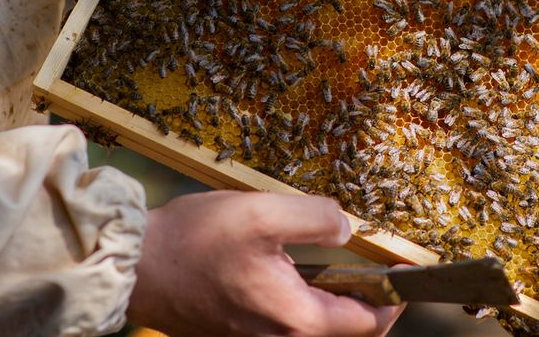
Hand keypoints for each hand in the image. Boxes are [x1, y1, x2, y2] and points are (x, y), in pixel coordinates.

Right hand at [127, 190, 404, 335]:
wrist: (134, 267)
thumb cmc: (193, 241)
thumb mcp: (262, 213)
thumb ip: (316, 218)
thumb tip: (346, 229)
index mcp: (297, 318)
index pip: (370, 322)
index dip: (394, 296)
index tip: (404, 273)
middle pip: (344, 331)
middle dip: (365, 303)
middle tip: (373, 270)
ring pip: (313, 329)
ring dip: (330, 303)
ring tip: (330, 267)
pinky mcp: (238, 334)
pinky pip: (284, 326)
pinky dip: (300, 306)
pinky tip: (289, 272)